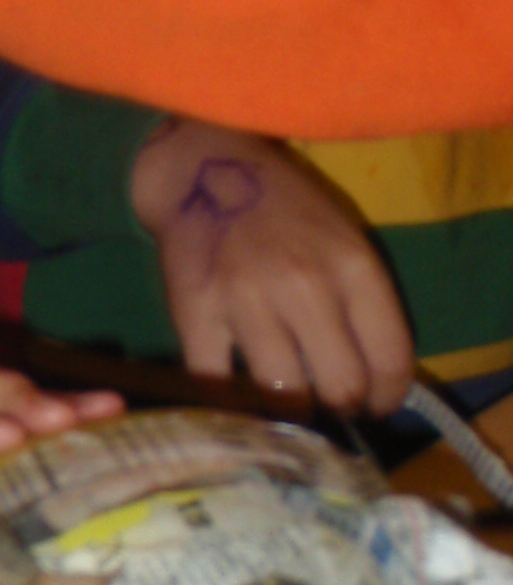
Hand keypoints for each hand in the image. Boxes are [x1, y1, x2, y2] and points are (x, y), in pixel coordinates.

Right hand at [130, 121, 415, 414]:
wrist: (204, 169)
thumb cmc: (284, 209)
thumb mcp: (345, 240)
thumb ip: (366, 303)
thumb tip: (374, 383)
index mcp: (352, 266)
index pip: (390, 358)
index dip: (388, 396)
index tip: (376, 404)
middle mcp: (304, 285)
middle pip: (341, 387)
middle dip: (343, 409)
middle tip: (332, 408)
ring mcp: (246, 301)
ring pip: (284, 396)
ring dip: (293, 415)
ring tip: (292, 409)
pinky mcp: (195, 314)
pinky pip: (217, 385)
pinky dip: (231, 404)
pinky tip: (241, 402)